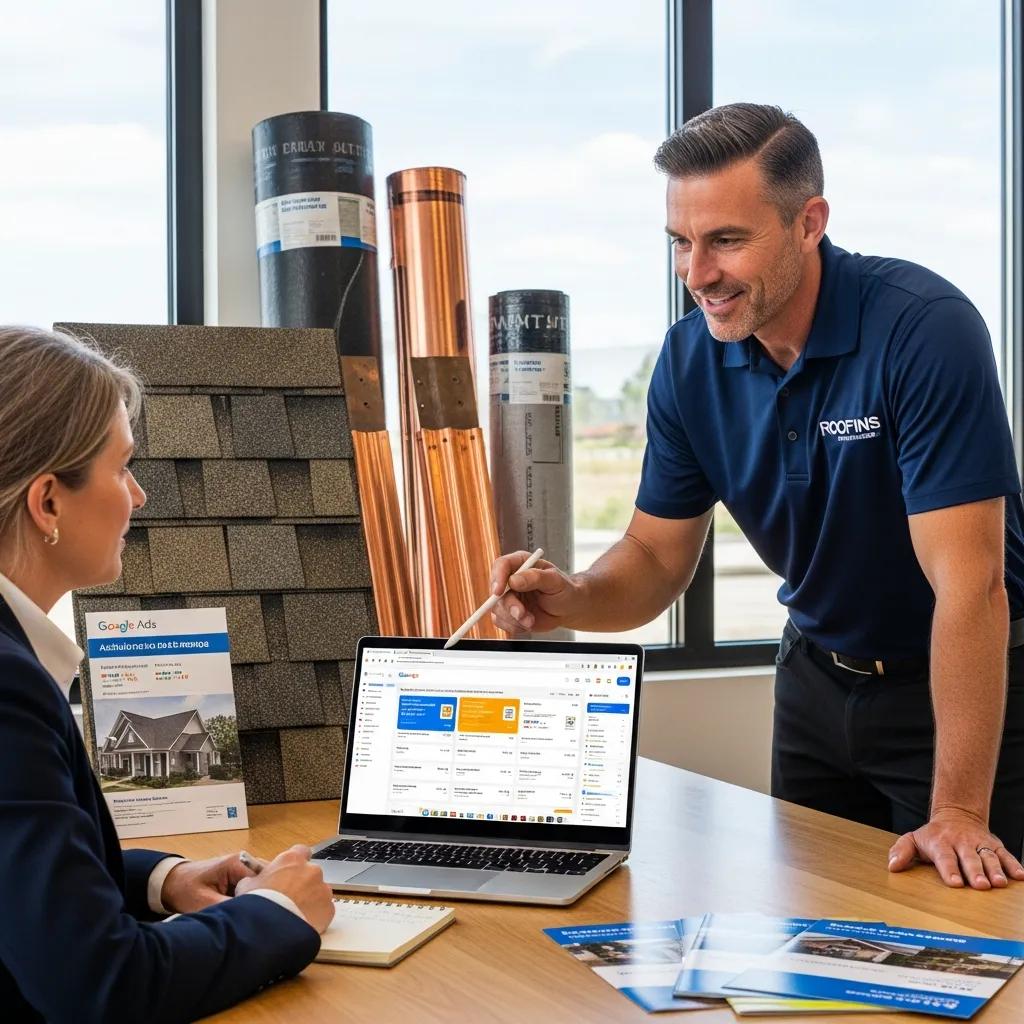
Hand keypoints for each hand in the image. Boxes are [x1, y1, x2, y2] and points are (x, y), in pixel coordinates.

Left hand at [161, 853, 256, 912]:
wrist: (173, 882)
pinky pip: (256, 887)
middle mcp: (246, 861)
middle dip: (264, 899)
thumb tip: (248, 917)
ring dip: (258, 899)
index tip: (256, 916)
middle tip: (253, 918)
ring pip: (263, 884)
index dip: (263, 899)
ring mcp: (245, 868)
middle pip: (268, 880)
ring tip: (247, 915)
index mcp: (237, 863)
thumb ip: (227, 907)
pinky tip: (244, 911)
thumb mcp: (203, 901)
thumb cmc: (185, 888)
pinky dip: (252, 899)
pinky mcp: (242, 876)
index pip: (264, 880)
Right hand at [234, 844, 334, 932]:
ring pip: (319, 892)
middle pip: (310, 874)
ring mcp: (323, 889)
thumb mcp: (246, 886)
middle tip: (290, 899)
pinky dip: (316, 916)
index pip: (300, 851)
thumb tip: (253, 881)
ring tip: (294, 915)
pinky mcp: (329, 909)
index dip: (295, 863)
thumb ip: (255, 879)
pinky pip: (324, 911)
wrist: (269, 929)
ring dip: (310, 900)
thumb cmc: (257, 905)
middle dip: (303, 884)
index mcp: (292, 859)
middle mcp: (311, 870)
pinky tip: (302, 924)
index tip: (290, 872)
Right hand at [489, 550, 577, 634]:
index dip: (497, 577)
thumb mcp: (555, 581)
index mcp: (521, 563)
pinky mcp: (507, 613)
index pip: (501, 565)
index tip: (499, 591)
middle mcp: (511, 579)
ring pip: (497, 609)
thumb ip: (535, 578)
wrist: (568, 609)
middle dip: (509, 605)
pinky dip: (514, 626)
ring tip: (531, 620)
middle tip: (522, 614)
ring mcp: (508, 597)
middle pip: (496, 590)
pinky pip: (501, 622)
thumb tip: (514, 580)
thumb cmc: (564, 590)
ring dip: (514, 619)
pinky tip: (528, 622)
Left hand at [887, 808, 1023, 888]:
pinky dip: (1013, 865)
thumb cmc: (933, 835)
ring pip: (988, 858)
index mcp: (941, 843)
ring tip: (999, 883)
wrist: (957, 815)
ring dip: (995, 870)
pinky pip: (1005, 855)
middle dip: (975, 872)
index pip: (945, 857)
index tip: (955, 883)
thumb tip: (892, 866)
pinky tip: (1020, 876)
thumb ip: (902, 851)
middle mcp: (961, 843)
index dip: (949, 870)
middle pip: (969, 859)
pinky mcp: (995, 846)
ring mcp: (979, 844)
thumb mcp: (913, 839)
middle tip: (981, 885)